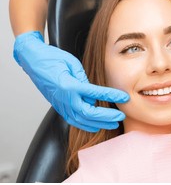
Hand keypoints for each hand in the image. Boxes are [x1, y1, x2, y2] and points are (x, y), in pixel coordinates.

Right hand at [13, 31, 129, 131]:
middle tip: (121, 116)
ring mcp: (60, 104)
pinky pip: (73, 120)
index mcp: (69, 85)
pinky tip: (96, 125)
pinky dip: (85, 125)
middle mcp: (64, 98)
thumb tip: (95, 91)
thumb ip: (84, 77)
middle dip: (106, 117)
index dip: (111, 96)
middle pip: (88, 114)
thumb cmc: (51, 58)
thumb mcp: (72, 63)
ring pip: (81, 120)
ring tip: (113, 124)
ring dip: (98, 124)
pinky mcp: (58, 106)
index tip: (124, 97)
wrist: (32, 60)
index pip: (95, 94)